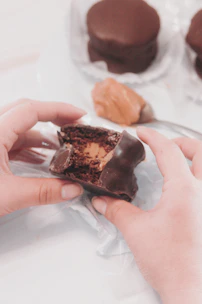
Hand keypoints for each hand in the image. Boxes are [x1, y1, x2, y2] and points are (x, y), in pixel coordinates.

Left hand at [0, 99, 84, 215]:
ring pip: (18, 127)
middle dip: (52, 118)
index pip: (31, 109)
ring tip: (61, 147)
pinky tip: (40, 159)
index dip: (59, 109)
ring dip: (40, 135)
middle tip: (73, 127)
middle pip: (25, 112)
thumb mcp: (7, 196)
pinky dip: (28, 147)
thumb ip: (43, 192)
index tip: (79, 116)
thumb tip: (73, 190)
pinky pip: (10, 141)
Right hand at [93, 127, 201, 302]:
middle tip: (163, 147)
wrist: (190, 289)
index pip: (169, 151)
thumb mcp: (136, 231)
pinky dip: (194, 176)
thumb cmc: (169, 262)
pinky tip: (179, 188)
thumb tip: (101, 201)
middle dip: (181, 143)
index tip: (141, 132)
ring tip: (174, 161)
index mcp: (185, 190)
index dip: (153, 137)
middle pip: (200, 151)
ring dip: (191, 157)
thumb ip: (116, 210)